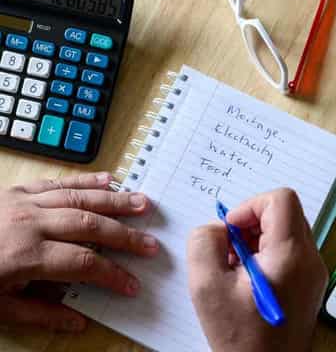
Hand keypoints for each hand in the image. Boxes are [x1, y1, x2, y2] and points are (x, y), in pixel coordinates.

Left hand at [0, 172, 157, 331]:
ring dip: (115, 200)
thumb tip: (79, 322)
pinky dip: (86, 179)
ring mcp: (26, 201)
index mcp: (25, 255)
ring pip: (80, 198)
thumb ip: (39, 315)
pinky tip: (109, 178)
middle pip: (89, 225)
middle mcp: (31, 223)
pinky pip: (58, 181)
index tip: (133, 284)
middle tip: (152, 242)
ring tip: (143, 202)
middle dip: (124, 235)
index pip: (82, 263)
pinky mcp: (20, 190)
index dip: (112, 274)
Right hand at [187, 189, 327, 351]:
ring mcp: (312, 270)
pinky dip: (263, 250)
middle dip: (249, 223)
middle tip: (230, 249)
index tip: (232, 230)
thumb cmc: (240, 338)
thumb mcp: (206, 286)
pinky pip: (286, 247)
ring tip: (236, 266)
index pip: (281, 199)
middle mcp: (310, 259)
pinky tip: (247, 275)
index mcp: (291, 256)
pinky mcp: (308, 279)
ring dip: (254, 237)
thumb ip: (203, 242)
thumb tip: (219, 228)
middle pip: (281, 212)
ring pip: (283, 227)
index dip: (250, 205)